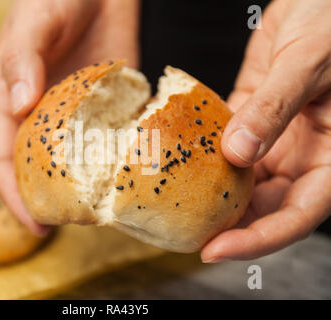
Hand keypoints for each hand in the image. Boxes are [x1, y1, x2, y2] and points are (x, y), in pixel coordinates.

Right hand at [0, 0, 139, 234]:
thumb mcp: (33, 22)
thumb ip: (21, 59)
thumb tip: (18, 104)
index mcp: (12, 100)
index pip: (6, 158)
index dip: (15, 196)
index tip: (36, 225)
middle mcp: (41, 113)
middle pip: (40, 168)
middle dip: (52, 201)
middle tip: (75, 226)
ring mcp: (76, 113)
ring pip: (75, 160)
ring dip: (84, 188)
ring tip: (103, 212)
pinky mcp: (107, 106)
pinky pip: (107, 140)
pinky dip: (113, 162)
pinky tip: (126, 179)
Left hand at [202, 0, 330, 261]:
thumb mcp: (309, 62)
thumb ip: (274, 108)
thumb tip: (238, 152)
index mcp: (330, 156)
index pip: (298, 215)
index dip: (258, 239)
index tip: (215, 249)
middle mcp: (303, 153)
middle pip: (265, 207)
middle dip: (228, 227)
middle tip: (184, 234)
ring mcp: (275, 138)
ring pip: (242, 181)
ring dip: (211, 195)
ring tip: (174, 205)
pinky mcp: (250, 117)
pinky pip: (224, 145)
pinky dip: (203, 155)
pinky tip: (178, 160)